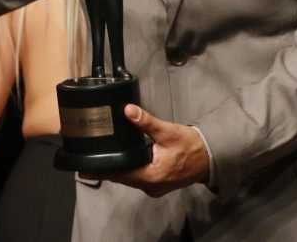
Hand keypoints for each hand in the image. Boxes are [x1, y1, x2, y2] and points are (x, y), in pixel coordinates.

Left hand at [76, 104, 209, 197]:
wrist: (211, 156)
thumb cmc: (191, 146)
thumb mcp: (168, 132)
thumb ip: (146, 122)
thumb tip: (128, 110)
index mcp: (151, 176)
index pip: (119, 175)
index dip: (101, 171)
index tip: (84, 170)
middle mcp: (151, 186)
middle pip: (122, 178)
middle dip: (106, 170)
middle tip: (88, 162)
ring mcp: (155, 186)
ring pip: (130, 178)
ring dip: (117, 170)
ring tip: (100, 160)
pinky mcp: (158, 182)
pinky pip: (138, 178)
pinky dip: (129, 170)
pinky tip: (121, 161)